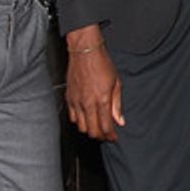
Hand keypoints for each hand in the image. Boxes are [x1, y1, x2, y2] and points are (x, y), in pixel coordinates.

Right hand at [65, 27, 123, 141]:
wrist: (85, 52)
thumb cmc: (102, 64)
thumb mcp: (116, 82)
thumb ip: (117, 104)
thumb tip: (120, 120)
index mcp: (102, 100)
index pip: (106, 127)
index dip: (111, 136)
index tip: (114, 138)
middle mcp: (88, 103)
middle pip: (92, 131)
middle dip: (101, 136)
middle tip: (107, 135)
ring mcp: (77, 102)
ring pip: (81, 127)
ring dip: (90, 130)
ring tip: (97, 127)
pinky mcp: (69, 98)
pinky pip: (72, 117)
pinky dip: (79, 122)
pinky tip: (86, 118)